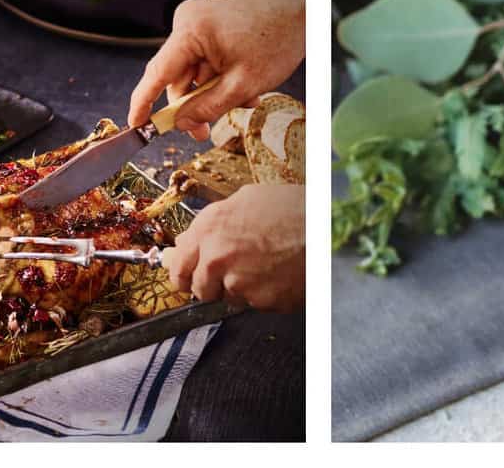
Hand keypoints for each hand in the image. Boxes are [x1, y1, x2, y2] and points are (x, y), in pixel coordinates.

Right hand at [129, 0, 305, 138]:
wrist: (303, 11)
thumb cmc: (278, 41)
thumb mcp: (243, 85)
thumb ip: (208, 108)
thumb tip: (180, 124)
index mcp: (191, 31)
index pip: (156, 73)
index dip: (143, 104)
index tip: (136, 127)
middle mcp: (187, 21)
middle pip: (176, 77)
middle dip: (193, 105)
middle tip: (204, 133)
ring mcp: (197, 21)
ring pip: (193, 72)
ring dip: (213, 93)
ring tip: (245, 101)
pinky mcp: (208, 24)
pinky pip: (203, 61)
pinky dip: (219, 78)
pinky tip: (244, 86)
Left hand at [161, 184, 304, 311]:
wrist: (326, 226)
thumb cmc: (291, 207)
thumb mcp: (246, 200)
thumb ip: (211, 223)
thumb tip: (186, 241)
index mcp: (209, 229)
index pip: (178, 267)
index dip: (183, 275)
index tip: (187, 279)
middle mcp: (217, 258)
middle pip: (201, 290)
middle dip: (214, 285)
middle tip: (235, 272)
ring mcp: (239, 283)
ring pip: (230, 298)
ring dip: (242, 289)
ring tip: (266, 266)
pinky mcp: (262, 301)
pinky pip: (257, 304)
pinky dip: (266, 294)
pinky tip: (280, 274)